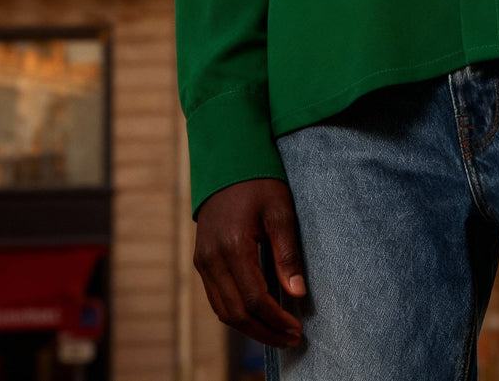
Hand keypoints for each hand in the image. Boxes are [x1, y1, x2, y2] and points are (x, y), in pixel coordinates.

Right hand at [193, 177, 306, 348]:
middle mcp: (211, 258)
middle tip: (290, 339)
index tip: (297, 328)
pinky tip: (258, 315)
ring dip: (250, 328)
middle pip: (235, 313)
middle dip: (264, 331)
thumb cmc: (259, 182)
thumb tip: (297, 294)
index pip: (253, 299)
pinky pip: (216, 298)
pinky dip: (236, 313)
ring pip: (223, 311)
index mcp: (232, 246)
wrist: (227, 160)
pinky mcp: (201, 259)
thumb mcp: (280, 211)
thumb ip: (287, 254)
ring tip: (277, 333)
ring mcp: (202, 260)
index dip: (276, 319)